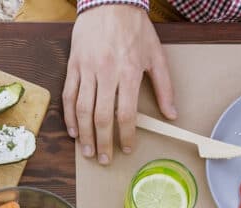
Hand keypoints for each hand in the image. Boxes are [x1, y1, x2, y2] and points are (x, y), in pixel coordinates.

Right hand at [63, 5, 176, 163]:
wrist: (110, 1)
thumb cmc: (134, 27)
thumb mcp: (155, 54)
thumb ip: (164, 86)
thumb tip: (171, 114)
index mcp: (128, 71)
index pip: (125, 114)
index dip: (125, 135)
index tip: (126, 148)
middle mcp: (106, 72)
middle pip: (101, 117)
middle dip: (102, 142)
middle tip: (104, 159)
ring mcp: (87, 69)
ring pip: (82, 110)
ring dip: (84, 135)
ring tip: (87, 151)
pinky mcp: (74, 66)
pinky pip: (69, 97)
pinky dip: (69, 117)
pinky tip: (73, 131)